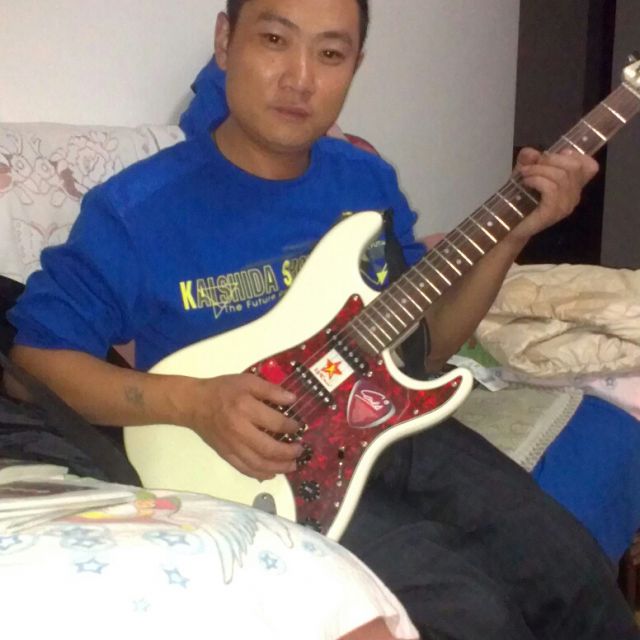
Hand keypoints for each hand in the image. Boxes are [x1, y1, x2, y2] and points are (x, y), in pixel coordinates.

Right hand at [182, 374, 301, 480]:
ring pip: (258, 464)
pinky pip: (244, 469)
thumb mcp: (248, 381)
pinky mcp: (225, 454)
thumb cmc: (223, 390)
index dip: (291, 427)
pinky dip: (259, 474)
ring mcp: (231, 446)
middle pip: (268, 449)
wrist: (194, 404)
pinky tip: (271, 474)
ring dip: (278, 468)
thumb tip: (292, 400)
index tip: (299, 428)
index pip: (275, 423)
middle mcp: (239, 430)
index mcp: (246, 409)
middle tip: (300, 451)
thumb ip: (271, 390)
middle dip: (288, 453)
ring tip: (291, 466)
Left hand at [509, 147, 598, 242]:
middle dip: (551, 159)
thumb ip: (529, 161)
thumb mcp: (525, 174)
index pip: (590, 166)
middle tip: (531, 165)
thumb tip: (531, 152)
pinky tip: (526, 182)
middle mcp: (574, 196)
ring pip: (561, 177)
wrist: (512, 228)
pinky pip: (551, 189)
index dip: (574, 155)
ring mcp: (565, 205)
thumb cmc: (521, 201)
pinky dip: (537, 180)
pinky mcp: (553, 212)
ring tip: (524, 174)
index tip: (551, 157)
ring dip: (539, 170)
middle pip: (575, 167)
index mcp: (573, 186)